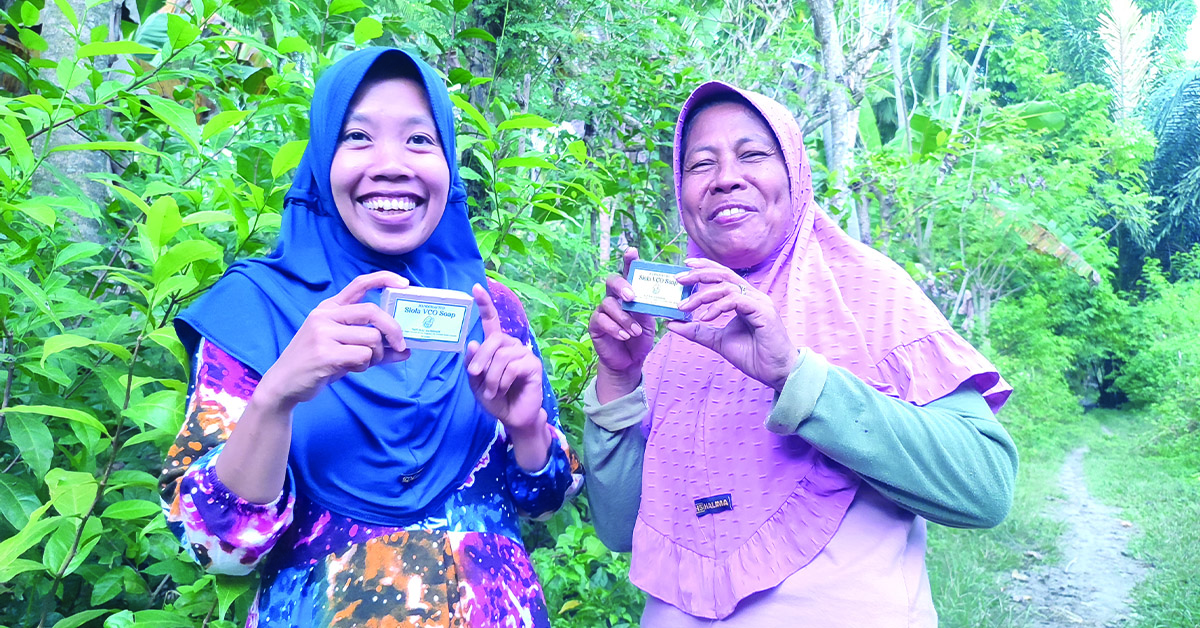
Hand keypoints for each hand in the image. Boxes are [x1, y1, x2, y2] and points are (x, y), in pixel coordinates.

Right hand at [256, 271, 410, 411]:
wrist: (284, 384)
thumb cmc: (317, 364)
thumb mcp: (344, 349)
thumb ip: (374, 346)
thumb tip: (406, 350)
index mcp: (329, 308)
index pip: (359, 284)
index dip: (384, 279)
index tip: (404, 284)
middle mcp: (325, 315)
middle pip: (373, 311)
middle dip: (393, 330)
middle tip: (400, 345)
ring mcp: (322, 333)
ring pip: (371, 338)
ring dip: (376, 355)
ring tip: (361, 363)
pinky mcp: (324, 353)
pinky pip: (362, 355)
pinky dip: (364, 365)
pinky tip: (351, 369)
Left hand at [466, 284, 550, 469]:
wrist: (513, 418)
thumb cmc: (496, 399)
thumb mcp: (477, 384)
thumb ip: (473, 364)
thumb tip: (473, 343)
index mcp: (496, 346)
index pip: (491, 321)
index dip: (484, 304)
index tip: (476, 288)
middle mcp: (511, 345)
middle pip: (494, 339)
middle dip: (481, 358)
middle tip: (475, 376)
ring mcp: (524, 354)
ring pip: (502, 355)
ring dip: (492, 376)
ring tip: (492, 391)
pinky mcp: (533, 365)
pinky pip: (513, 366)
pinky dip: (503, 380)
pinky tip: (503, 389)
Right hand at [588, 247, 655, 400]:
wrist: (630, 361)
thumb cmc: (640, 337)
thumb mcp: (649, 322)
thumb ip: (647, 307)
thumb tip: (654, 296)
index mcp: (629, 293)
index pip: (628, 272)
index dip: (629, 260)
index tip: (632, 251)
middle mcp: (614, 297)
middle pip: (612, 280)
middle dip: (622, 286)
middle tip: (632, 297)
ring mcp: (603, 310)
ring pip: (608, 303)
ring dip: (623, 318)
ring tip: (634, 332)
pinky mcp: (595, 324)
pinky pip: (601, 320)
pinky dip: (614, 328)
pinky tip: (624, 336)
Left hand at [668, 258, 798, 390]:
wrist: (775, 372)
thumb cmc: (753, 355)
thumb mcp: (718, 341)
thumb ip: (697, 331)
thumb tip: (671, 323)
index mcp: (744, 299)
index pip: (724, 275)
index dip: (706, 267)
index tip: (686, 265)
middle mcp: (752, 296)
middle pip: (724, 275)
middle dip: (699, 274)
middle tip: (679, 279)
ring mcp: (759, 302)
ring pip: (727, 287)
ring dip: (702, 295)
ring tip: (685, 308)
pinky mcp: (763, 311)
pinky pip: (736, 300)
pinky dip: (717, 307)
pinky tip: (705, 318)